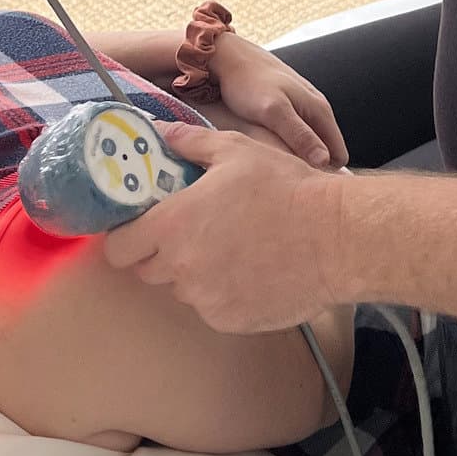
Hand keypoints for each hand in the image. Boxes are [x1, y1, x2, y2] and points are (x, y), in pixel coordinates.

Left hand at [105, 124, 348, 333]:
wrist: (337, 238)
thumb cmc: (286, 190)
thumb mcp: (236, 151)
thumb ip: (190, 143)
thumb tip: (163, 134)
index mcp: (174, 225)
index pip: (119, 248)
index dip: (126, 239)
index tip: (139, 231)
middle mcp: (182, 268)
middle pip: (148, 271)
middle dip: (162, 254)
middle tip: (192, 233)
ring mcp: (206, 299)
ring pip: (183, 290)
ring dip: (195, 274)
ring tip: (231, 249)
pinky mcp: (231, 321)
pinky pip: (213, 308)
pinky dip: (224, 294)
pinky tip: (251, 270)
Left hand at [206, 37, 348, 169]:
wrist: (228, 57)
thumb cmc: (247, 83)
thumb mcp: (273, 112)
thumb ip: (299, 135)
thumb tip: (325, 162)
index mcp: (320, 111)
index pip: (340, 156)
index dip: (325, 173)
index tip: (300, 183)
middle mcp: (317, 109)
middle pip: (326, 152)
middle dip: (310, 167)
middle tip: (282, 177)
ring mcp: (303, 108)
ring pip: (310, 145)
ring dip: (296, 158)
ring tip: (272, 167)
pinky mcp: (288, 109)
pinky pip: (296, 137)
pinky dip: (285, 147)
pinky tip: (266, 152)